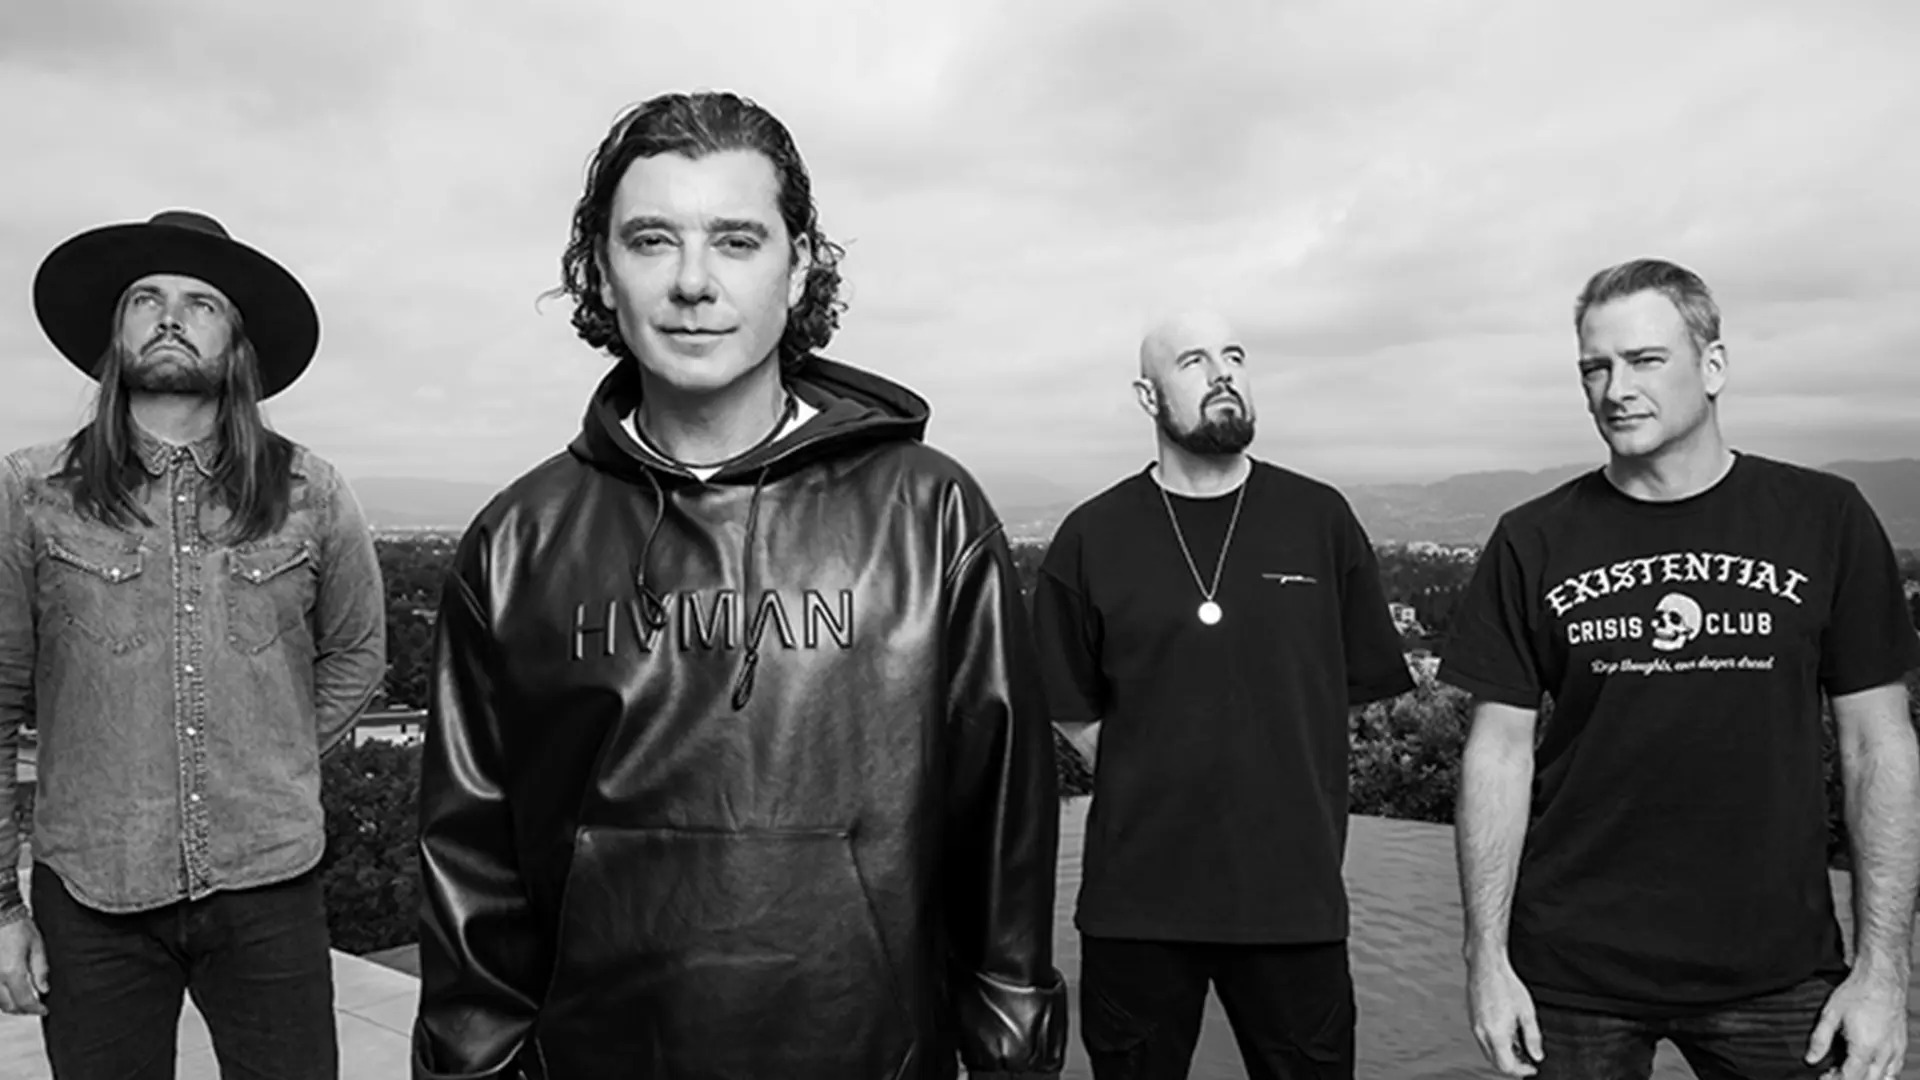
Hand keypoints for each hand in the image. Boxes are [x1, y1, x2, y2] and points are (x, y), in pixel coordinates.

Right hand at [0, 914, 49, 1015]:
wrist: (1, 915)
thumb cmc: (19, 927)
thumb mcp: (37, 947)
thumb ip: (40, 971)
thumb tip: (43, 990)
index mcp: (12, 972)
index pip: (24, 1001)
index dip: (35, 1009)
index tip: (44, 1010)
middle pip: (8, 1005)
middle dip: (23, 1010)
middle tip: (35, 1007)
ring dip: (11, 1006)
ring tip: (24, 1002)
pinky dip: (1, 997)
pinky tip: (11, 993)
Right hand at [1467, 951, 1543, 1076]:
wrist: (1486, 967)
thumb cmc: (1506, 985)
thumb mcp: (1527, 1012)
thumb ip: (1533, 1037)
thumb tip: (1537, 1056)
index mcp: (1496, 1033)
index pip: (1506, 1066)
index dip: (1521, 1071)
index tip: (1533, 1068)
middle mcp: (1482, 1033)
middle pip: (1495, 1063)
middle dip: (1512, 1066)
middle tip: (1528, 1062)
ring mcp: (1475, 1027)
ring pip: (1489, 1053)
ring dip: (1504, 1056)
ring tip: (1520, 1048)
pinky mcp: (1473, 1021)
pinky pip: (1484, 1041)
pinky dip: (1496, 1046)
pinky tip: (1508, 1036)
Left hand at [1807, 968, 1906, 1079]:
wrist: (1882, 978)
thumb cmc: (1858, 992)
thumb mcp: (1831, 1014)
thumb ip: (1820, 1039)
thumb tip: (1811, 1059)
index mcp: (1865, 1048)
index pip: (1850, 1077)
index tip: (1823, 1077)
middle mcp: (1884, 1053)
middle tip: (1833, 1073)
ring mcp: (1896, 1050)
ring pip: (1884, 1078)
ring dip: (1867, 1078)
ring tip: (1850, 1069)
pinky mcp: (1902, 1045)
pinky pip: (1895, 1068)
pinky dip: (1882, 1073)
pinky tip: (1869, 1066)